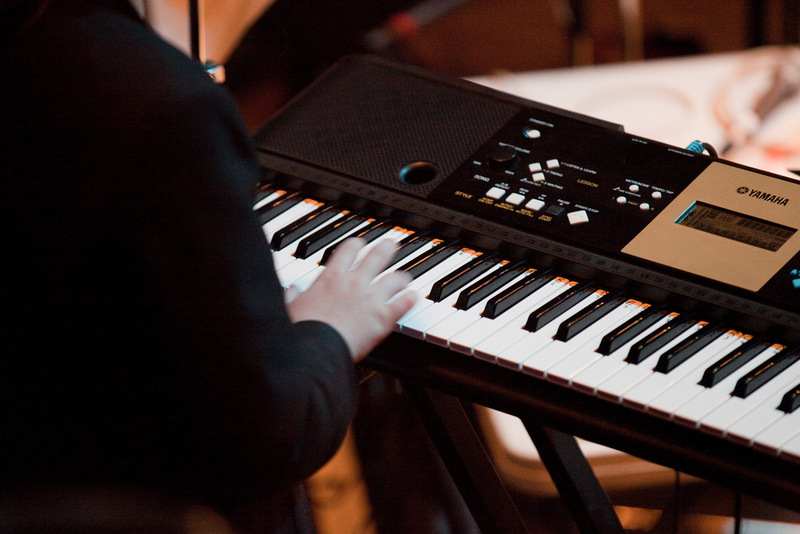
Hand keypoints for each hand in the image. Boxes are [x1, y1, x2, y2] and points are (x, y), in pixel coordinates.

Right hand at [285, 238, 416, 361]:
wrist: (315, 351)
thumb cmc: (301, 332)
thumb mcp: (288, 308)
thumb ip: (292, 296)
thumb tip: (292, 290)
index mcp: (330, 278)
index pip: (348, 250)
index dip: (356, 245)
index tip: (360, 244)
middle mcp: (354, 283)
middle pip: (377, 255)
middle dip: (386, 248)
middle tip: (391, 246)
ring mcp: (371, 299)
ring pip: (396, 277)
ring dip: (402, 277)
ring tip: (405, 278)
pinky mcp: (384, 318)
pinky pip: (404, 302)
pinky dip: (411, 298)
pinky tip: (414, 297)